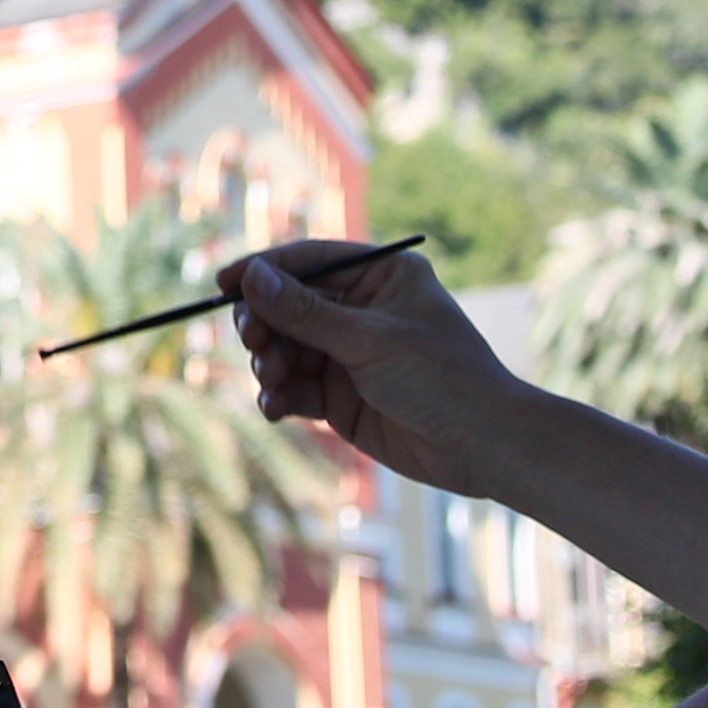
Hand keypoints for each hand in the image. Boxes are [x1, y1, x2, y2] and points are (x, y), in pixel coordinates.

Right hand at [222, 238, 531, 498]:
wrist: (482, 446)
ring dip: (268, 362)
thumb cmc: (442, 377)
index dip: (264, 269)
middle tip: (254, 341)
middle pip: (288, 305)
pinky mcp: (340, 398)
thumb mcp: (370, 340)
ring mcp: (349, 355)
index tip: (224, 282)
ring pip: (285, 349)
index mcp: (381, 276)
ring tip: (270, 379)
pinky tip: (274, 406)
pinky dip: (278, 395)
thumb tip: (251, 277)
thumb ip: (306, 312)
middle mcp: (361, 310)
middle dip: (264, 323)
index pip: (310, 261)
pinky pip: (293, 388)